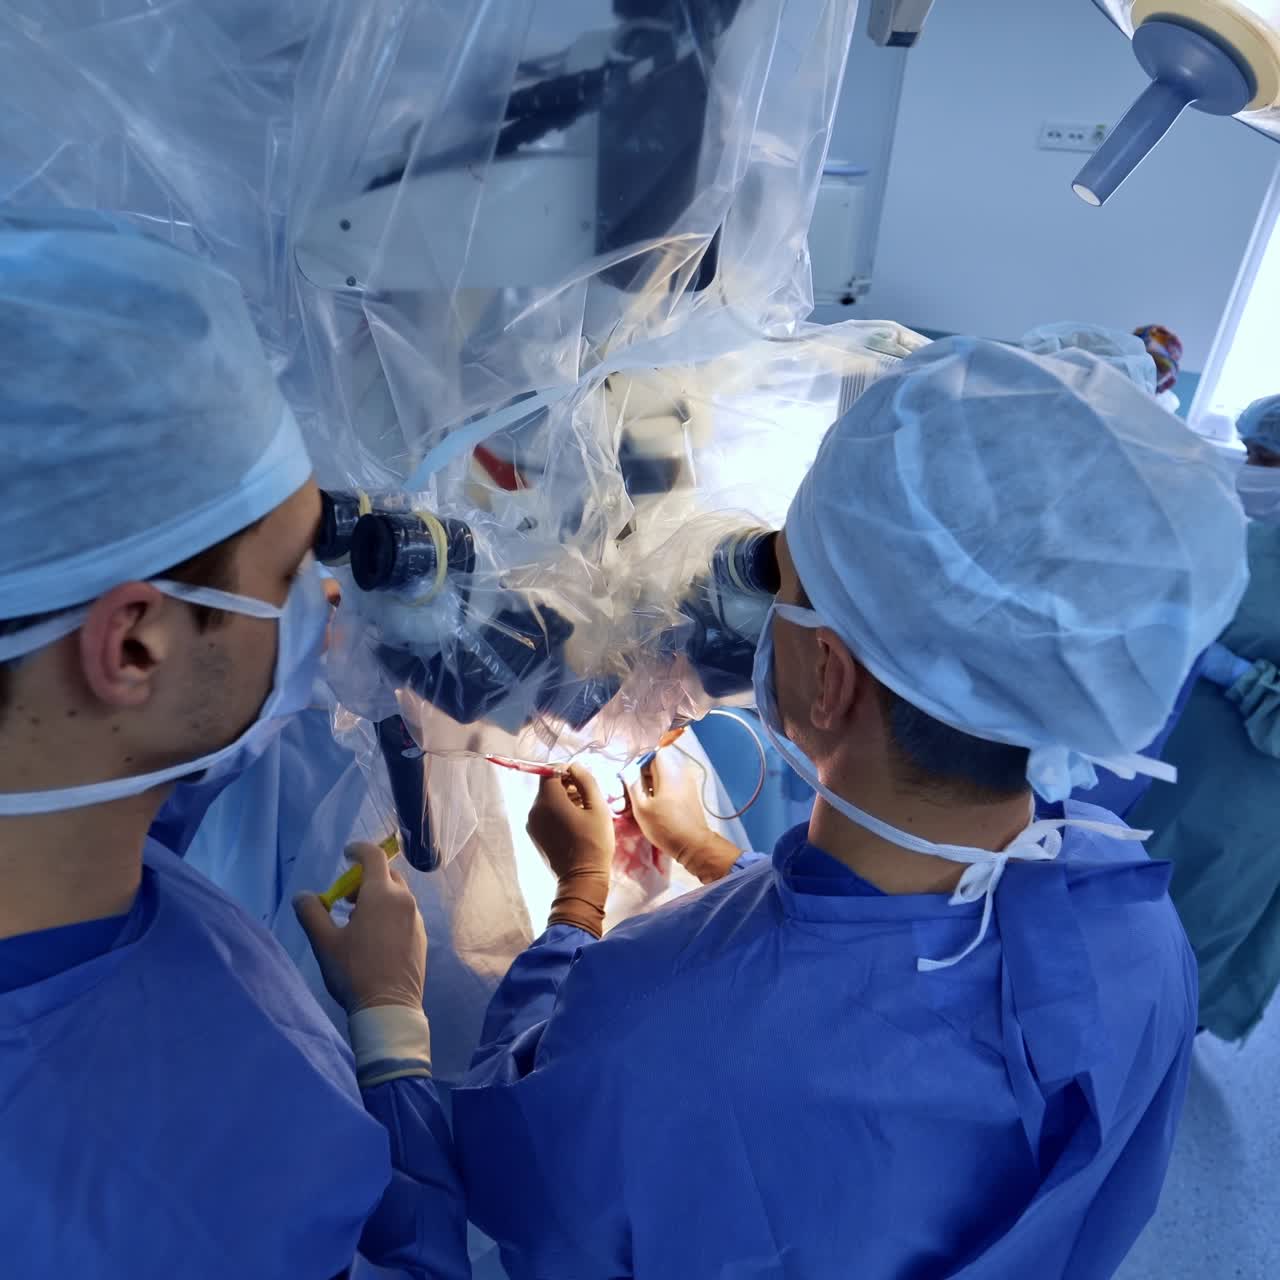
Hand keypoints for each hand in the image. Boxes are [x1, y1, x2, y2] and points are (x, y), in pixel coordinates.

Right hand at [294, 843, 425, 1013]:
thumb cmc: (354, 971)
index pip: (374, 856)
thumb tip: (302, 896)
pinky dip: (390, 912)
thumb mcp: (325, 943)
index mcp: (382, 895)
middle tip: (347, 896)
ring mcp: (416, 919)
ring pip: (398, 895)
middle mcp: (404, 901)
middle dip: (366, 877)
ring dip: (379, 896)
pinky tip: (375, 936)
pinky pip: (405, 913)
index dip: (359, 850)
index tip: (346, 855)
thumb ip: (312, 913)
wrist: (389, 1007)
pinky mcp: (421, 937)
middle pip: (388, 875)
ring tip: (358, 918)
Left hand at [527, 765, 613, 936]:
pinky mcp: (534, 835)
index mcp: (548, 800)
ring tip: (583, 811)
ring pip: (546, 800)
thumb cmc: (594, 842)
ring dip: (563, 799)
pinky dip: (557, 812)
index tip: (583, 779)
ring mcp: (531, 823)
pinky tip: (574, 823)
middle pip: (547, 786)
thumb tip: (575, 766)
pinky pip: (544, 814)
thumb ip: (586, 781)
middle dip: (566, 785)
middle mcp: (534, 809)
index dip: (567, 770)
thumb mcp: (598, 808)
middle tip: (587, 796)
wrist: (581, 879)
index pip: (551, 771)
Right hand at [626, 754, 740, 883]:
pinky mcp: (688, 794)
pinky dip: (658, 792)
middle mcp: (681, 773)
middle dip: (641, 775)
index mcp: (670, 772)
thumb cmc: (665, 826)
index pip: (653, 753)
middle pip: (657, 765)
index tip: (628, 774)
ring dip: (648, 785)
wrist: (693, 845)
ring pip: (662, 777)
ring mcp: (686, 783)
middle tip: (627, 789)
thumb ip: (633, 785)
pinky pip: (669, 785)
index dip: (638, 761)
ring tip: (634, 801)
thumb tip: (628, 771)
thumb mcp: (642, 808)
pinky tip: (647, 806)